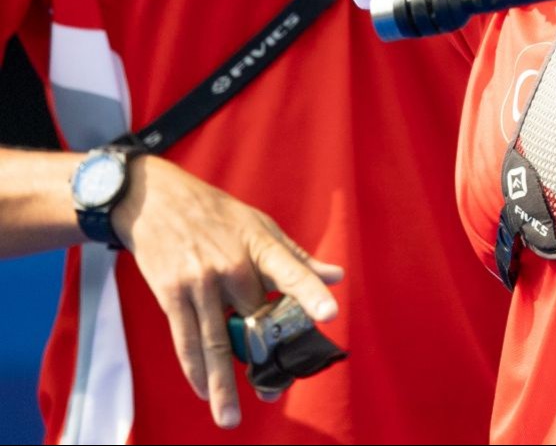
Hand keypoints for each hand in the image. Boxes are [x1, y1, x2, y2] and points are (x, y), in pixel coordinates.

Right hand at [112, 157, 342, 428]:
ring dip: (223, 383)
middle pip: (255, 321)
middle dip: (266, 358)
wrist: (156, 201)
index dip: (311, 292)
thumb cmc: (216, 214)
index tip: (329, 313)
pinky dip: (195, 368)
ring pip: (217, 342)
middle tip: (274, 390)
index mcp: (260, 245)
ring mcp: (200, 283)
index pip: (291, 270)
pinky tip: (204, 390)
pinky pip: (186, 339)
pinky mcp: (172, 295)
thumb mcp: (260, 225)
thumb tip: (337, 275)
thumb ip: (297, 257)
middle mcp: (231, 266)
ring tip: (231, 417)